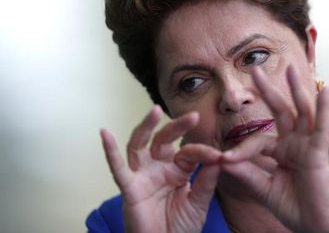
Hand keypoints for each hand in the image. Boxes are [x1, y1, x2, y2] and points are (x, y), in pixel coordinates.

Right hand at [100, 106, 220, 232]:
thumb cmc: (181, 227)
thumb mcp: (199, 202)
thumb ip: (207, 181)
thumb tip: (220, 158)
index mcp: (177, 170)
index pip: (188, 152)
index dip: (203, 152)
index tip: (219, 156)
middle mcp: (159, 167)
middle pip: (164, 140)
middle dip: (176, 127)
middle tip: (192, 116)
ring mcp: (143, 176)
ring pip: (140, 145)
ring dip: (145, 127)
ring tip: (154, 111)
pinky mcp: (129, 188)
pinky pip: (118, 169)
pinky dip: (110, 151)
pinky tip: (105, 134)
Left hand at [221, 65, 328, 232]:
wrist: (315, 227)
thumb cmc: (294, 207)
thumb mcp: (264, 188)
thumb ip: (247, 172)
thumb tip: (223, 158)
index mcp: (281, 151)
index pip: (259, 140)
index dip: (241, 149)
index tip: (223, 159)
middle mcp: (295, 143)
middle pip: (281, 111)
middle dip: (269, 90)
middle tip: (254, 69)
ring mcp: (308, 145)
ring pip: (302, 112)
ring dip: (297, 90)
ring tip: (292, 68)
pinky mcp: (320, 153)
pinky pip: (321, 128)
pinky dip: (323, 109)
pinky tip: (323, 90)